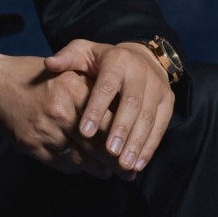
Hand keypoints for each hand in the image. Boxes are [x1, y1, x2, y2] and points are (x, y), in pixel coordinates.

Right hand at [0, 51, 120, 178]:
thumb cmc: (39, 77)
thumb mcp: (68, 72)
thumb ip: (93, 90)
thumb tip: (124, 115)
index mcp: (73, 90)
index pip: (108, 122)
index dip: (124, 140)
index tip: (134, 150)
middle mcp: (60, 111)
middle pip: (97, 147)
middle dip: (116, 164)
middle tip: (129, 173)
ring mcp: (45, 131)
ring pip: (82, 161)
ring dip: (98, 170)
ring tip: (107, 171)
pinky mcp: (33, 146)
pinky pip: (62, 165)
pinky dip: (75, 167)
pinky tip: (82, 165)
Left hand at [44, 39, 174, 174]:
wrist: (142, 57)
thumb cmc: (104, 59)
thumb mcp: (84, 51)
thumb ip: (67, 58)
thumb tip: (49, 63)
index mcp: (117, 60)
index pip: (106, 86)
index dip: (96, 109)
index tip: (84, 131)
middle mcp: (140, 73)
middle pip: (132, 104)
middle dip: (120, 130)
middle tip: (109, 153)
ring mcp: (157, 88)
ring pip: (148, 118)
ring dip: (137, 143)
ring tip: (123, 165)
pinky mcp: (168, 102)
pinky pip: (160, 126)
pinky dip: (150, 146)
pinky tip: (138, 163)